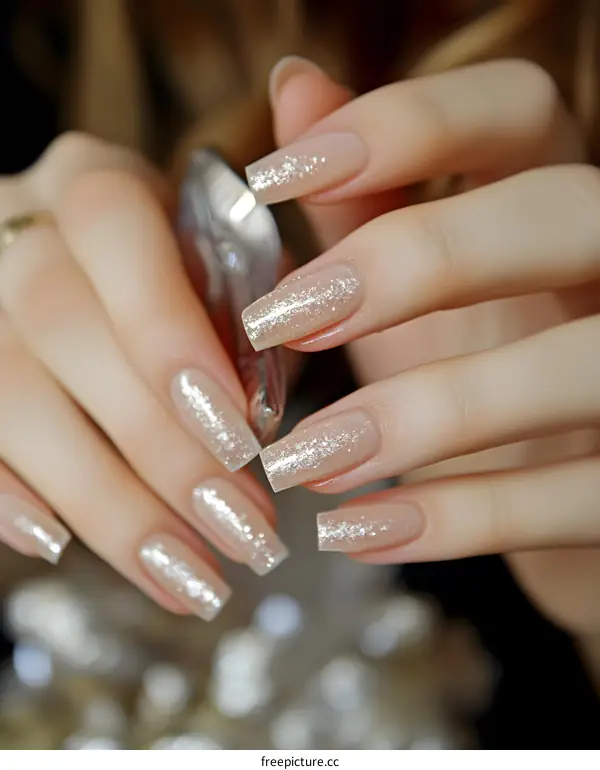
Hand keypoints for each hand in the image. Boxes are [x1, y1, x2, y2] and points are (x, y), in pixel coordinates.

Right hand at [0, 133, 287, 620]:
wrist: (72, 260)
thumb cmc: (169, 266)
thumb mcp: (217, 260)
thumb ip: (245, 310)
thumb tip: (263, 415)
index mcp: (92, 184)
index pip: (114, 231)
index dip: (168, 333)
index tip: (242, 437)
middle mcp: (17, 230)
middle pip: (63, 330)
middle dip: (162, 449)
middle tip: (246, 535)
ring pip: (11, 400)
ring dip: (106, 503)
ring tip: (191, 578)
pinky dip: (10, 498)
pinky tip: (63, 550)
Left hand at [243, 57, 599, 637]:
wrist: (561, 493)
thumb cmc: (482, 374)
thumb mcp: (421, 293)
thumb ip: (365, 201)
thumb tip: (295, 86)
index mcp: (556, 200)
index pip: (516, 106)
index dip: (404, 125)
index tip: (275, 176)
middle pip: (559, 212)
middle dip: (417, 260)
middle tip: (281, 320)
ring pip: (580, 362)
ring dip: (428, 413)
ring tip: (303, 462)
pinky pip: (579, 495)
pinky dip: (462, 518)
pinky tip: (358, 532)